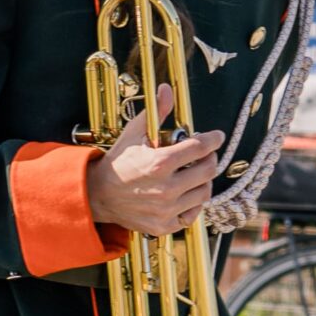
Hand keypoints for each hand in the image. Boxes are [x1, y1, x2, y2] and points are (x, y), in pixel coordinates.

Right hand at [86, 88, 222, 237]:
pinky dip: (193, 203)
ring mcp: (165, 210)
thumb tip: (166, 90)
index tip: (217, 136)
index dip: (213, 139)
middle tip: (205, 154)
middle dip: (210, 159)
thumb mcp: (134, 133)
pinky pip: (192, 214)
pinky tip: (186, 192)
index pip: (200, 148)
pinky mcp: (163, 226)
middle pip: (208, 171)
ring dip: (203, 180)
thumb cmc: (119, 161)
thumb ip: (155, 112)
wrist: (98, 194)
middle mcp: (166, 188)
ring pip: (204, 193)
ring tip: (195, 172)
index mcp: (159, 163)